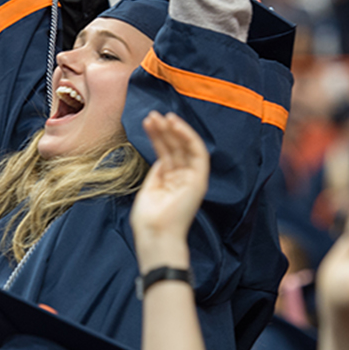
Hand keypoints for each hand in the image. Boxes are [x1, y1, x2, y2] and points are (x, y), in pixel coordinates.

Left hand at [131, 112, 208, 270]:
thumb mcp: (150, 188)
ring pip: (184, 147)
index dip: (159, 136)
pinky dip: (186, 135)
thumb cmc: (149, 219)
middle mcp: (184, 178)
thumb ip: (158, 172)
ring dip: (172, 129)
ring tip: (158, 116)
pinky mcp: (199, 179)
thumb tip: (160, 154)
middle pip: (175, 147)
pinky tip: (173, 124)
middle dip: (164, 130)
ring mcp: (192, 178)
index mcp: (172, 181)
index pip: (167, 153)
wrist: (156, 235)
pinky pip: (196, 152)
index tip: (149, 122)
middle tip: (152, 115)